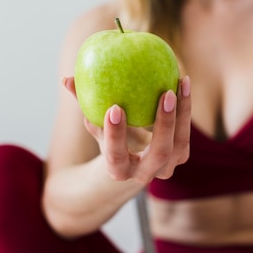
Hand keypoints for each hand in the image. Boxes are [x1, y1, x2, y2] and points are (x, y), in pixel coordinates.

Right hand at [63, 76, 190, 183]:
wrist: (132, 163)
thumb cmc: (109, 139)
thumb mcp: (95, 125)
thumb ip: (83, 104)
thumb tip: (66, 79)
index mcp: (118, 170)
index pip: (116, 156)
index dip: (115, 135)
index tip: (114, 108)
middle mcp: (145, 173)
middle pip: (159, 152)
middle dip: (164, 124)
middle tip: (166, 94)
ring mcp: (166, 167)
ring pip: (179, 142)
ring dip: (182, 111)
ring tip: (180, 82)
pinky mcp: (180, 155)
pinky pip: (185, 132)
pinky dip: (185, 107)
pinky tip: (182, 82)